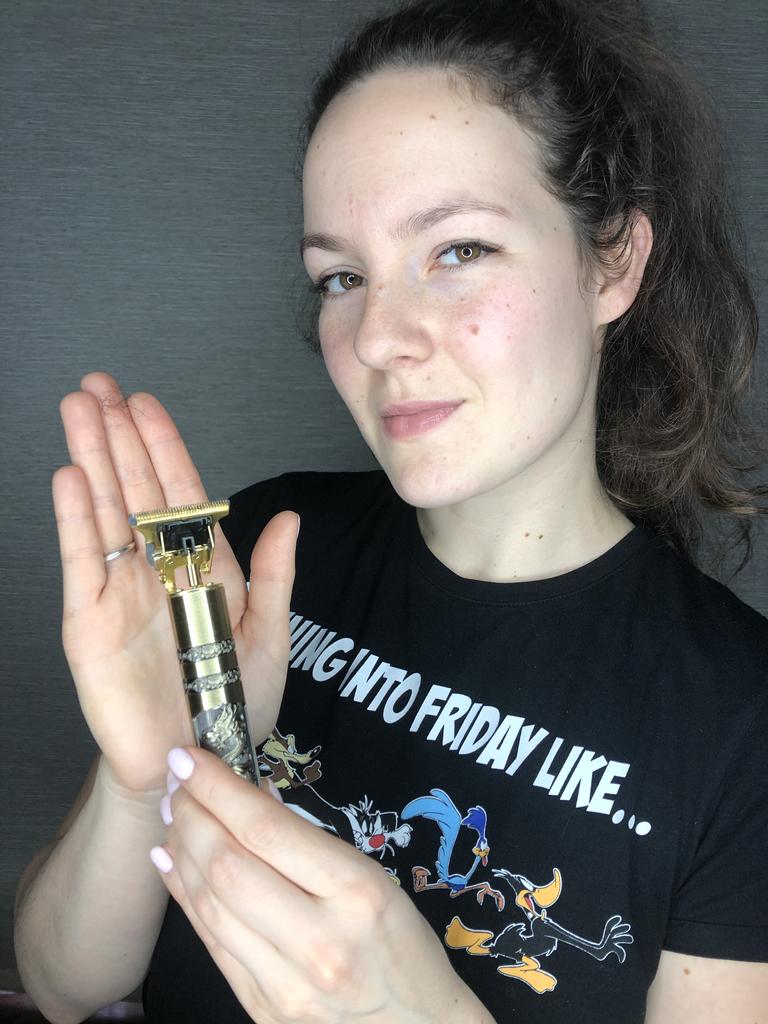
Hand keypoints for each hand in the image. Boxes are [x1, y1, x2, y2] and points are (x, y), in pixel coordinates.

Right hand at [54, 372, 297, 794]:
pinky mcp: (89, 621)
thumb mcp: (269, 638)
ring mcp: (120, 591)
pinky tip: (70, 475)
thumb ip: (274, 576)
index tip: (147, 403)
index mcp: (202, 566)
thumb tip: (287, 518)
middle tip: (98, 384)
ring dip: (91, 457)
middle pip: (134, 488)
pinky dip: (75, 517)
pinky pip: (82, 560)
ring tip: (78, 408)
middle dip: (117, 434)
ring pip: (103, 510)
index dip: (163, 446)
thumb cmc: (234, 706)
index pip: (181, 493)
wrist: (195, 763)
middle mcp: (157, 569)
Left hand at [151, 747, 492, 1023]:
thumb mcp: (376, 880)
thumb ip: (310, 847)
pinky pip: (212, 945)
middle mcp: (319, 942)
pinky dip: (185, 898)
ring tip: (171, 816)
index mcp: (357, 894)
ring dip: (181, 852)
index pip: (267, 829)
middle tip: (176, 783)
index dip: (218, 789)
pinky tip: (171, 865)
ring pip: (211, 906)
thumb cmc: (404, 946)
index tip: (190, 758)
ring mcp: (286, 986)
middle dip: (191, 816)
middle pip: (228, 867)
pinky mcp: (262, 1011)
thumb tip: (252, 799)